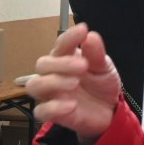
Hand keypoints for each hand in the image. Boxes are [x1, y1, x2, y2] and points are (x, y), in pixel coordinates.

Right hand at [26, 24, 121, 141]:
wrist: (109, 112)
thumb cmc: (101, 85)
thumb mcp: (105, 68)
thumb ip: (96, 54)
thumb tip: (90, 36)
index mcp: (65, 59)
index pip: (60, 45)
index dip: (68, 38)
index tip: (82, 30)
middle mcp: (53, 74)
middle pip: (42, 64)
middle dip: (60, 63)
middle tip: (82, 65)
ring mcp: (50, 94)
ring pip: (34, 85)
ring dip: (52, 82)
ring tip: (74, 83)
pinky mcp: (51, 113)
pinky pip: (41, 111)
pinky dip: (53, 107)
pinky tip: (71, 105)